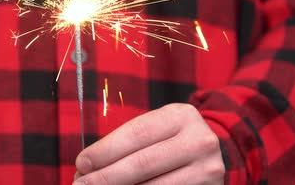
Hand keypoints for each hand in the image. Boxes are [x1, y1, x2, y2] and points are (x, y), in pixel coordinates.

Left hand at [73, 103, 224, 184]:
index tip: (81, 163)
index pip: (136, 134)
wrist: (214, 153)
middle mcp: (198, 142)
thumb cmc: (171, 139)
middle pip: (142, 163)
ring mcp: (207, 170)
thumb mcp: (156, 127)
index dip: (105, 150)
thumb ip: (125, 142)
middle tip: (80, 184)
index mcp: (181, 116)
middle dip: (106, 177)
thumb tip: (86, 166)